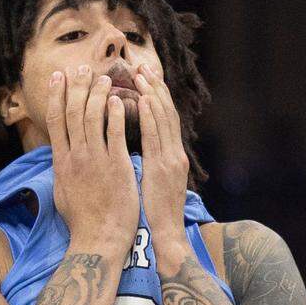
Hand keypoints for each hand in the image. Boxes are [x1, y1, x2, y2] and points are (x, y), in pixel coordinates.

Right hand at [47, 65, 138, 254]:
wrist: (98, 238)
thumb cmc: (82, 221)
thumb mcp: (62, 194)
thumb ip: (62, 172)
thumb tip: (60, 159)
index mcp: (61, 163)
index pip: (55, 121)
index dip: (56, 96)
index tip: (58, 78)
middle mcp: (74, 157)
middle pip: (73, 113)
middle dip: (76, 87)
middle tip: (82, 68)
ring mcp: (95, 160)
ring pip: (93, 118)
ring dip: (98, 94)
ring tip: (105, 77)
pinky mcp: (115, 165)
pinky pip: (114, 133)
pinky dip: (116, 114)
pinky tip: (119, 99)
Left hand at [136, 63, 190, 268]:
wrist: (165, 238)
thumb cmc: (152, 216)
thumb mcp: (150, 185)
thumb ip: (147, 166)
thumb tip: (133, 152)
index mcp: (169, 158)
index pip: (162, 120)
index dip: (154, 98)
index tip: (142, 78)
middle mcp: (173, 154)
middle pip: (165, 113)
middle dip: (154, 88)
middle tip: (142, 66)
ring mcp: (170, 160)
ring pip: (163, 120)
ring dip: (152, 95)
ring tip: (142, 74)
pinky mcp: (163, 169)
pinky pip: (155, 138)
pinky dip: (150, 117)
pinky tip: (142, 100)